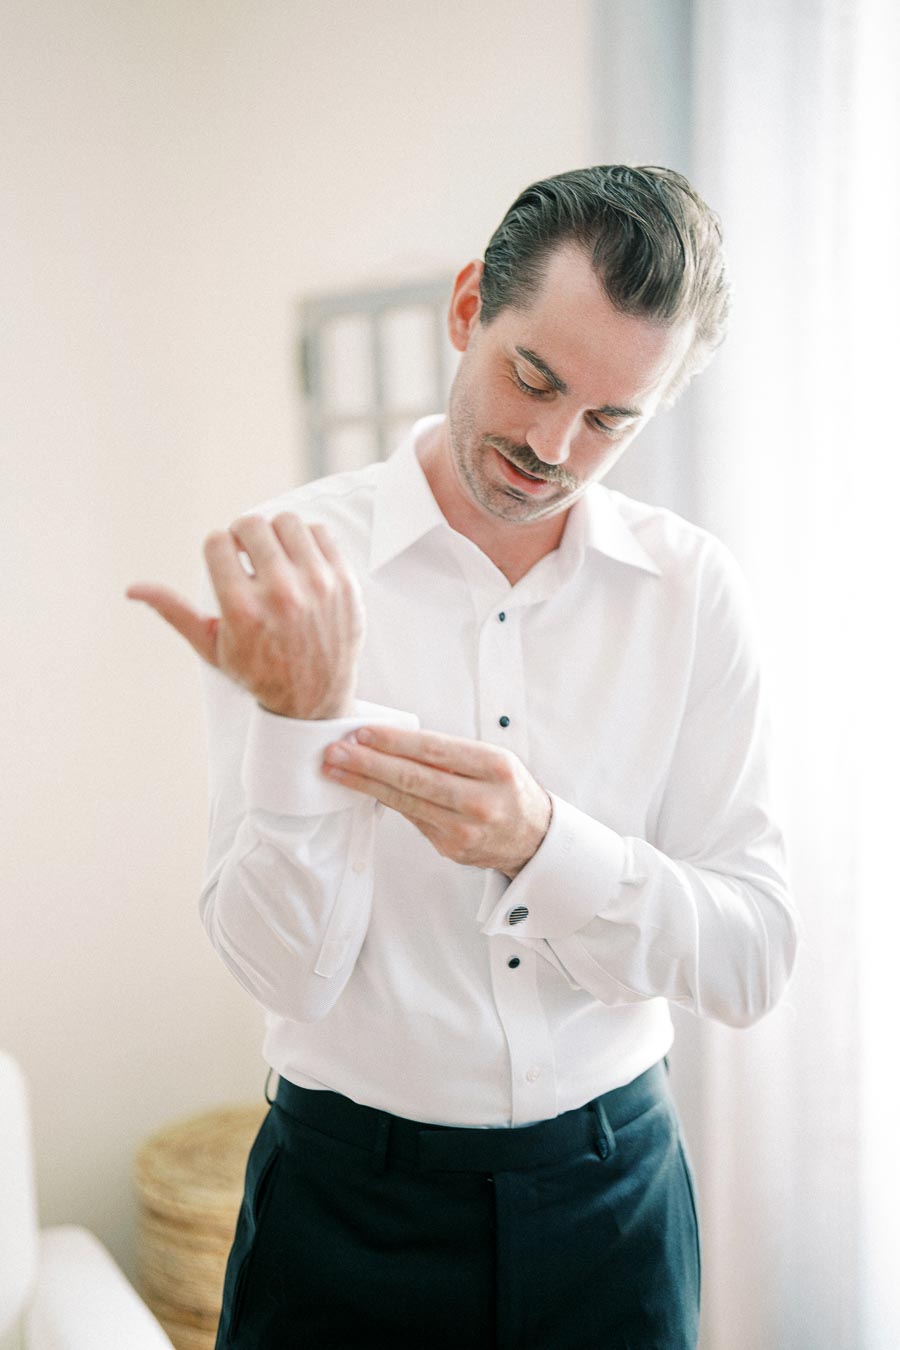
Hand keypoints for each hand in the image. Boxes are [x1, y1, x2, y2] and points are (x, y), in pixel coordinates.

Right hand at [127, 513, 364, 718]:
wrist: (314, 696)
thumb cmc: (257, 672)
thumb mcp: (211, 647)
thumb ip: (174, 612)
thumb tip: (132, 589)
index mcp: (242, 609)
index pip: (217, 542)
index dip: (217, 549)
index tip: (226, 563)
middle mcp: (281, 594)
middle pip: (251, 525)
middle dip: (243, 535)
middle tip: (248, 555)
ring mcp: (317, 586)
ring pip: (287, 522)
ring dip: (275, 533)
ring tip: (274, 556)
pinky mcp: (344, 581)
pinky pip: (319, 533)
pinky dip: (306, 541)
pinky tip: (299, 562)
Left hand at [322, 726, 551, 877]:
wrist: (533, 836)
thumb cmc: (507, 789)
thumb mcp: (492, 760)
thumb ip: (449, 754)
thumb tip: (391, 741)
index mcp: (495, 767)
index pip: (434, 750)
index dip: (394, 742)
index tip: (363, 733)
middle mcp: (481, 801)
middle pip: (414, 779)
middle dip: (369, 763)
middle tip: (336, 751)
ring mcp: (465, 830)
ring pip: (406, 802)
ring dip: (365, 784)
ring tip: (337, 770)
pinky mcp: (452, 848)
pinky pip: (412, 819)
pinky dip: (386, 802)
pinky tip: (364, 788)